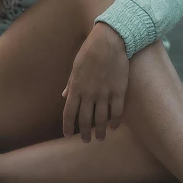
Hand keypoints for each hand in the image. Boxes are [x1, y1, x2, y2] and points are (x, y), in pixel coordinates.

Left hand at [62, 23, 128, 141]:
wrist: (109, 41)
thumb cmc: (90, 51)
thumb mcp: (75, 67)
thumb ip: (71, 84)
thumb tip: (64, 96)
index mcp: (76, 88)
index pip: (69, 113)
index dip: (68, 126)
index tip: (68, 135)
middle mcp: (89, 94)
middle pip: (85, 120)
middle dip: (84, 133)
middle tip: (86, 141)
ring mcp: (105, 94)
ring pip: (101, 119)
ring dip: (100, 131)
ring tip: (101, 138)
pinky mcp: (119, 91)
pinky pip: (117, 112)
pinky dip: (115, 122)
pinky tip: (114, 127)